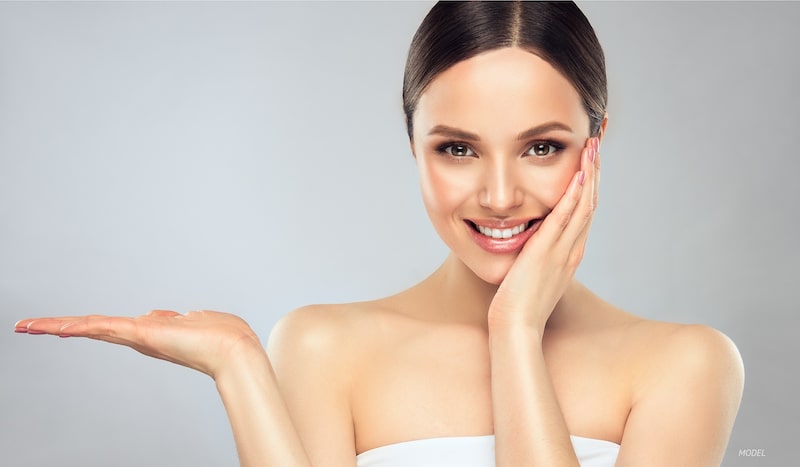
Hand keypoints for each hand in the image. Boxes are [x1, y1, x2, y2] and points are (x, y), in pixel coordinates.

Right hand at [14, 310, 262, 378]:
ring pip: (93, 327)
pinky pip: (106, 326)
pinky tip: (57, 327)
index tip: (61, 326)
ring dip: (60, 326)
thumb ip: (177, 318)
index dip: (86, 326)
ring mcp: (139, 337)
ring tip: (29, 325)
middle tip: (27, 325)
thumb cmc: (223, 336)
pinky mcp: (142, 334)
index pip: (112, 327)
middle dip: (61, 327)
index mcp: (152, 332)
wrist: (235, 350)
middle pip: (94, 328)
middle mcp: (141, 337)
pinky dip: (81, 326)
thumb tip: (163, 315)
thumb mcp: (196, 320)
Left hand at [488, 136, 599, 333]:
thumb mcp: (533, 275)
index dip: (590, 183)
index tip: (590, 159)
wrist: (516, 328)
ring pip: (583, 204)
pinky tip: (578, 173)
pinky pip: (565, 217)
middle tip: (598, 141)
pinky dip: (573, 194)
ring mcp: (563, 250)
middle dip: (595, 170)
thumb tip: (529, 243)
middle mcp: (572, 249)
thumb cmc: (518, 306)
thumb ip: (536, 257)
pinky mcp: (547, 252)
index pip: (584, 211)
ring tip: (593, 145)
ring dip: (590, 173)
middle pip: (590, 201)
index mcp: (569, 253)